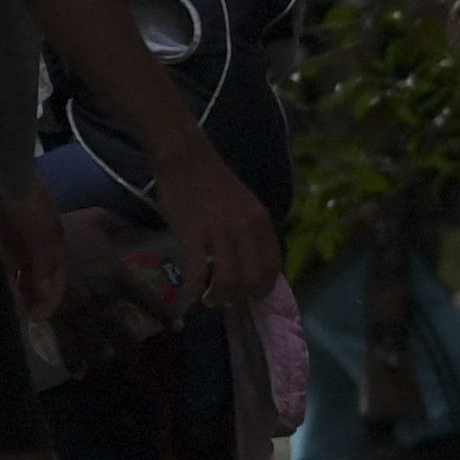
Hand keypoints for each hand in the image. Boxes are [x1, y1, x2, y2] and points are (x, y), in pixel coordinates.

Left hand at [0, 182, 71, 329]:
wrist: (7, 180)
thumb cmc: (30, 207)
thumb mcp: (42, 235)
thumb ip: (44, 263)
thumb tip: (44, 291)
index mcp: (56, 250)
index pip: (57, 282)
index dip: (50, 301)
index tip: (40, 319)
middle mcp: (41, 252)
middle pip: (41, 283)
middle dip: (37, 301)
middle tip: (27, 319)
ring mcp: (21, 248)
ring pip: (24, 278)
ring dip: (23, 294)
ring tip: (17, 313)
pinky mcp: (2, 243)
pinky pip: (8, 268)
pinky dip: (9, 281)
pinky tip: (8, 294)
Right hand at [150, 140, 276, 311]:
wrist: (186, 160)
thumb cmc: (211, 181)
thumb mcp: (244, 205)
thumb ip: (250, 232)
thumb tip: (247, 261)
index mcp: (262, 224)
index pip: (273, 268)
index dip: (262, 288)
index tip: (248, 294)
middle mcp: (247, 231)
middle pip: (254, 280)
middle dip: (241, 297)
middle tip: (227, 300)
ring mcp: (221, 233)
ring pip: (230, 280)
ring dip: (219, 297)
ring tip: (208, 299)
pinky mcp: (194, 234)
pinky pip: (198, 271)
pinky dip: (195, 288)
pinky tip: (190, 293)